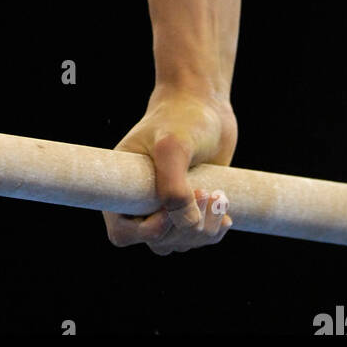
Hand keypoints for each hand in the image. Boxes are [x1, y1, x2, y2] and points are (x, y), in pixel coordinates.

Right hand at [102, 86, 236, 254]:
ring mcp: (166, 207)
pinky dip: (213, 230)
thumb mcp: (173, 147)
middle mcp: (141, 201)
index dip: (145, 233)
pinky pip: (198, 237)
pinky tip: (225, 212)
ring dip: (203, 228)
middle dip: (184, 226)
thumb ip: (174, 187)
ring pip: (181, 242)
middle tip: (204, 192)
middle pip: (158, 241)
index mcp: (123, 186)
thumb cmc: (181, 118)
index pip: (122, 233)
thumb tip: (187, 225)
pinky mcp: (190, 208)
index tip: (169, 214)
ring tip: (218, 195)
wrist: (205, 105)